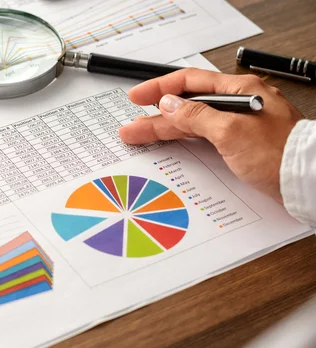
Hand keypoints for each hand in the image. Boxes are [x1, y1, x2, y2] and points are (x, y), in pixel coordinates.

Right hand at [119, 68, 303, 201]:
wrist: (306, 181)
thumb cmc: (280, 154)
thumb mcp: (230, 131)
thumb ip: (196, 115)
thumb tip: (168, 104)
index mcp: (239, 90)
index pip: (189, 82)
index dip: (159, 89)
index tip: (136, 98)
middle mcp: (238, 104)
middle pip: (187, 104)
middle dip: (156, 115)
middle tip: (133, 126)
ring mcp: (238, 125)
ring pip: (193, 121)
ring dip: (167, 128)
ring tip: (142, 136)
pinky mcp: (240, 144)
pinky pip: (204, 136)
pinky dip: (184, 138)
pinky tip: (172, 142)